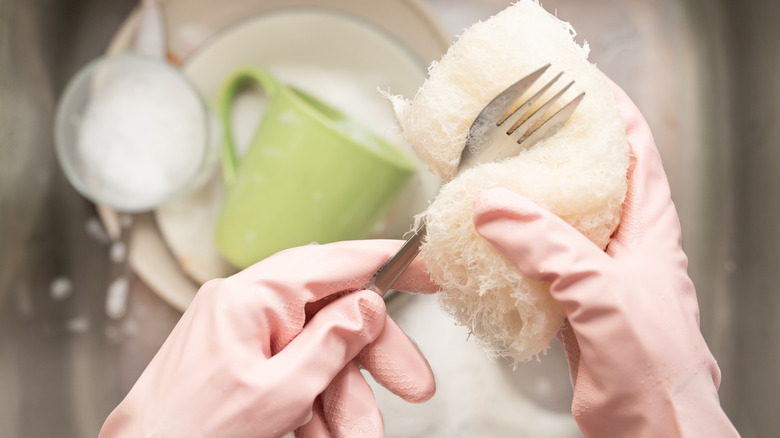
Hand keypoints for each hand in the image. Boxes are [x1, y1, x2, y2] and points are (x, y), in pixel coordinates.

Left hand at [99, 240, 436, 437]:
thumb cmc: (192, 431)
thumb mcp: (280, 391)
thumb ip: (332, 342)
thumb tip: (371, 303)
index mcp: (252, 296)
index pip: (335, 262)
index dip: (388, 262)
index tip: (428, 266)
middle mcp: (247, 304)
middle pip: (333, 315)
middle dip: (372, 358)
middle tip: (415, 385)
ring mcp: (242, 332)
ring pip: (317, 353)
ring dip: (344, 398)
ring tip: (357, 437)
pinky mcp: (240, 359)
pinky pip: (292, 372)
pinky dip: (315, 405)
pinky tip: (324, 435)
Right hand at [471, 80, 738, 436]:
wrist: (650, 429)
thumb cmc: (656, 365)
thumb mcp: (602, 291)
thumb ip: (548, 246)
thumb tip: (494, 206)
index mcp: (649, 226)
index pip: (633, 148)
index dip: (606, 111)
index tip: (571, 85)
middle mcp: (622, 244)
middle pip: (584, 180)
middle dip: (548, 154)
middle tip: (508, 134)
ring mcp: (594, 274)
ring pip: (551, 224)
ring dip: (517, 208)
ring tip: (480, 186)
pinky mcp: (568, 304)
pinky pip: (530, 267)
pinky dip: (502, 257)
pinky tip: (475, 253)